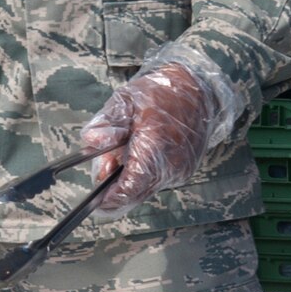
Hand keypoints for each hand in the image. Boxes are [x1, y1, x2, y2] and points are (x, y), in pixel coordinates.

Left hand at [81, 61, 227, 215]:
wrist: (198, 88)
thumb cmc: (160, 92)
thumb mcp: (124, 99)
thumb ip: (106, 122)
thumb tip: (92, 142)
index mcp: (155, 147)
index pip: (132, 185)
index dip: (112, 197)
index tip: (96, 203)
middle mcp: (172, 164)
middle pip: (137, 191)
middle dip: (116, 187)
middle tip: (103, 169)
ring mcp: (181, 170)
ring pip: (147, 187)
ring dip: (130, 180)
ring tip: (118, 156)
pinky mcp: (185, 170)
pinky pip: (159, 180)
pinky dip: (144, 175)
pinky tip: (136, 156)